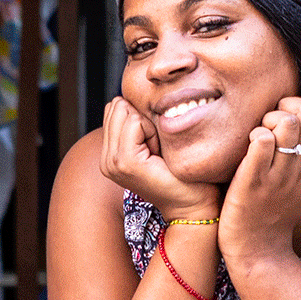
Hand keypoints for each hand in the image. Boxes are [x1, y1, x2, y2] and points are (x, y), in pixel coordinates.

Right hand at [97, 97, 220, 218]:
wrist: (194, 204)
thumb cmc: (183, 173)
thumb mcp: (156, 143)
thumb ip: (139, 123)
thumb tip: (136, 95)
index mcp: (110, 154)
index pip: (115, 107)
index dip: (141, 117)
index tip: (156, 145)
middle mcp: (105, 159)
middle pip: (117, 105)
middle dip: (142, 119)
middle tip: (158, 148)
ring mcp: (112, 162)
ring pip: (124, 111)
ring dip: (148, 126)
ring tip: (159, 152)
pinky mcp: (125, 162)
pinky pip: (134, 122)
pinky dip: (152, 132)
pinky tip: (160, 154)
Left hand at [220, 96, 300, 260]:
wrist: (260, 254)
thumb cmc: (273, 214)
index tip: (287, 117)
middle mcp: (299, 166)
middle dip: (285, 106)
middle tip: (268, 125)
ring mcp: (278, 174)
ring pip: (286, 123)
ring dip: (268, 120)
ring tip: (256, 137)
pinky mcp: (253, 182)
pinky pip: (261, 142)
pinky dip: (254, 136)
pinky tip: (246, 149)